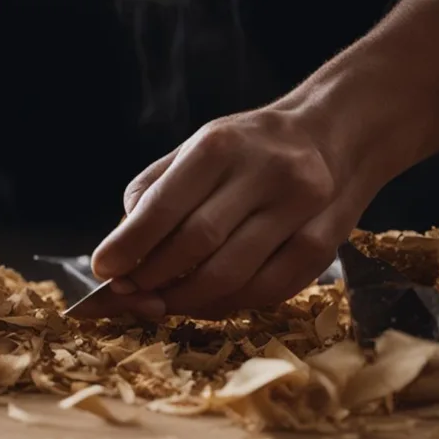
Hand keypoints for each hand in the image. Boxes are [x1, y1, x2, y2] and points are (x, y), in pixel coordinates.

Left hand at [89, 108, 370, 319]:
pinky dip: (226, 305)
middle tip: (128, 292)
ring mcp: (301, 208)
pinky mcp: (323, 242)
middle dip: (152, 278)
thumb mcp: (196, 150)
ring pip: (231, 277)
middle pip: (196, 245)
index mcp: (221, 145)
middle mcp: (265, 172)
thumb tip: (119, 251)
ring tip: (159, 301)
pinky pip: (265, 291)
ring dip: (185, 300)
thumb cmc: (248, 149)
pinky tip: (204, 301)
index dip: (128, 245)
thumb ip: (153, 193)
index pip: (164, 206)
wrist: (335, 133)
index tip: (102, 269)